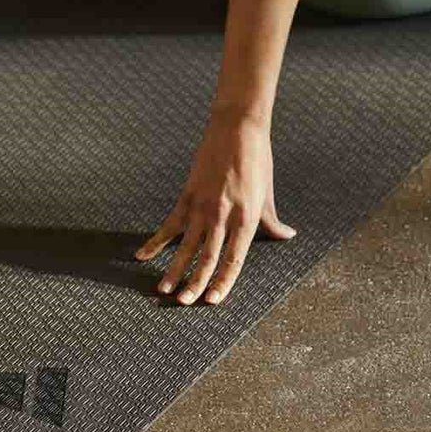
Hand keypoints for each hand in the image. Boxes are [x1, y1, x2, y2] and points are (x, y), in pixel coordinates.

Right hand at [135, 109, 296, 304]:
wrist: (237, 129)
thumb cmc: (256, 160)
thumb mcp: (267, 194)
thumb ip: (273, 221)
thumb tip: (287, 236)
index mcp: (247, 218)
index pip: (234, 259)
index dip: (223, 282)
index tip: (212, 301)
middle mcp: (224, 216)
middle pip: (207, 257)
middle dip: (194, 283)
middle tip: (183, 302)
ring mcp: (203, 205)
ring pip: (186, 245)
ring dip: (173, 269)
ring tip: (162, 289)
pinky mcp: (187, 195)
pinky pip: (170, 224)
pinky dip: (156, 241)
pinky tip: (143, 254)